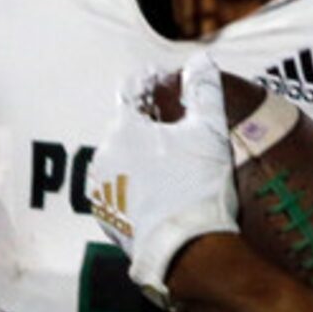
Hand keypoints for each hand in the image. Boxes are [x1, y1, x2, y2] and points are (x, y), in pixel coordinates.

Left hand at [87, 53, 238, 299]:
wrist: (188, 252)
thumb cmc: (199, 187)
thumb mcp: (210, 131)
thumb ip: (205, 89)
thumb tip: (201, 59)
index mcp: (123, 129)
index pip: (133, 94)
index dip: (155, 89)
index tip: (173, 91)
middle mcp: (103, 157)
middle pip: (127, 130)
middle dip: (150, 127)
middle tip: (180, 135)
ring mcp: (102, 191)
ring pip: (122, 162)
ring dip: (142, 160)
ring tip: (174, 169)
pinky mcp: (108, 220)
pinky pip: (121, 193)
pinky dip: (138, 190)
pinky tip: (163, 196)